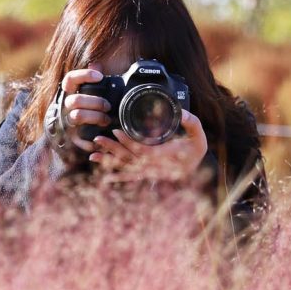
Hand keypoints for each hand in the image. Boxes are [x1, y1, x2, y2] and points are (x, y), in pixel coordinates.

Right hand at [60, 67, 111, 152]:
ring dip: (95, 117)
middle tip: (108, 106)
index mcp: (68, 93)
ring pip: (77, 116)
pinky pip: (79, 140)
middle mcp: (64, 106)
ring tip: (107, 120)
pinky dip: (90, 141)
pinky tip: (99, 139)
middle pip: (76, 100)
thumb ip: (90, 80)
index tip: (100, 77)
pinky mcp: (70, 138)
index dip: (84, 75)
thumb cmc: (82, 109)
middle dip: (95, 102)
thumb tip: (96, 63)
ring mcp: (66, 122)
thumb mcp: (84, 93)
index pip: (70, 79)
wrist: (66, 135)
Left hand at [88, 109, 208, 180]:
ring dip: (110, 162)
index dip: (129, 141)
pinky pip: (130, 176)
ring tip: (93, 155)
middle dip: (113, 149)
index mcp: (166, 155)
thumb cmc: (196, 149)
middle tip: (98, 139)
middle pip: (130, 159)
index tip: (116, 130)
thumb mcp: (198, 134)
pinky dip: (117, 176)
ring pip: (127, 167)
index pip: (144, 149)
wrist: (197, 168)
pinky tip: (104, 174)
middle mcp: (156, 166)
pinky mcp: (147, 174)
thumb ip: (192, 123)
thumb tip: (183, 113)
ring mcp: (150, 172)